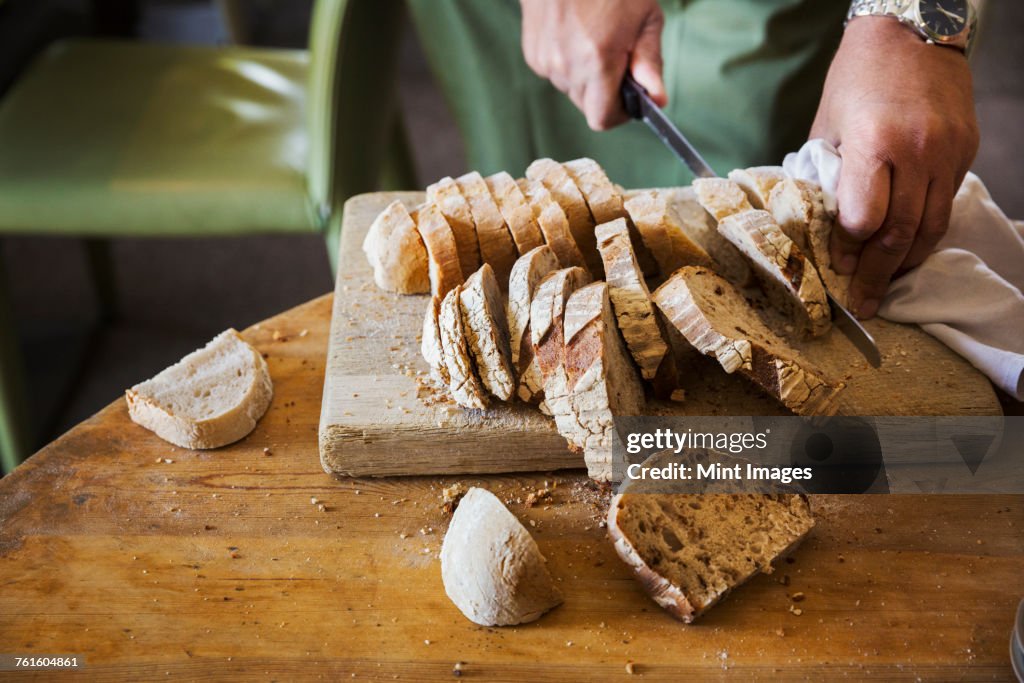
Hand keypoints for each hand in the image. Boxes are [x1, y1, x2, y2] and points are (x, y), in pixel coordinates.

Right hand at [519, 0, 665, 129]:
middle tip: (617, 58)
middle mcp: (566, 66)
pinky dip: (568, 63)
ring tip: (595, 39)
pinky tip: (576, 35)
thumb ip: (650, 63)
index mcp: (597, 60)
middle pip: (587, 105)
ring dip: (586, 76)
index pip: (602, 118)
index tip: (629, 100)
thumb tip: (658, 99)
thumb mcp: (645, 17)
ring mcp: (545, 61)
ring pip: (571, 89)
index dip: (619, 114)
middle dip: (605, 91)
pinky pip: (556, 73)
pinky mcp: (533, 53)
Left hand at [810, 17, 978, 318]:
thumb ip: (826, 175)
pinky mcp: (966, 153)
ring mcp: (949, 153)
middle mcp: (918, 151)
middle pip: (899, 233)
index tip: (837, 268)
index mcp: (875, 143)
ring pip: (931, 227)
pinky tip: (906, 248)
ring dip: (906, 263)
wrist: (913, 31)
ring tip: (885, 286)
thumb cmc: (857, 77)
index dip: (848, 250)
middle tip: (864, 305)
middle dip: (877, 275)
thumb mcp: (828, 125)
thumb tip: (815, 225)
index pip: (864, 219)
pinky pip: (944, 205)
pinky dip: (924, 232)